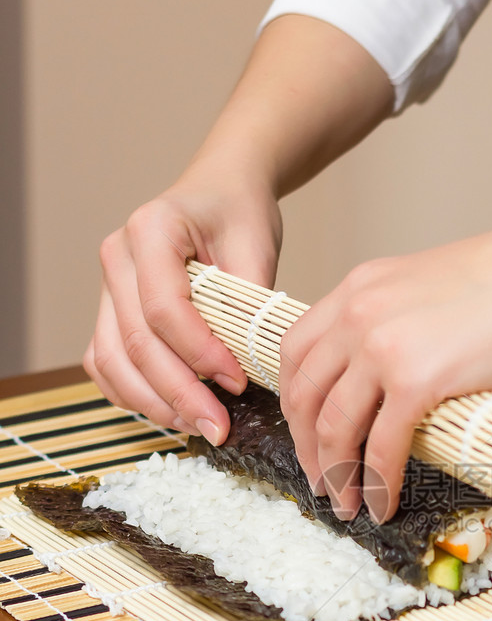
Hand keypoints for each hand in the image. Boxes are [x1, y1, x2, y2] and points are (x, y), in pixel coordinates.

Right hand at [85, 171, 282, 442]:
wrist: (220, 193)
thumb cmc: (238, 214)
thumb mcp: (257, 245)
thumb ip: (249, 301)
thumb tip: (250, 365)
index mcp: (151, 229)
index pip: (165, 307)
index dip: (200, 354)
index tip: (238, 382)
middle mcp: (117, 257)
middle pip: (135, 342)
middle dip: (180, 394)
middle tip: (219, 428)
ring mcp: (106, 286)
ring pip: (111, 360)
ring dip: (153, 403)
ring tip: (198, 426)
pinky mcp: (109, 311)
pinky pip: (104, 363)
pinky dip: (132, 395)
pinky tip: (171, 413)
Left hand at [280, 215, 491, 523]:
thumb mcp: (428, 290)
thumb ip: (396, 326)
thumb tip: (392, 385)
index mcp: (359, 288)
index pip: (295, 351)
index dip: (293, 403)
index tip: (304, 434)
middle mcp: (359, 314)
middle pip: (304, 395)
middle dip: (307, 449)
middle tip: (321, 482)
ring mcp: (384, 346)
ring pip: (334, 426)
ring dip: (336, 475)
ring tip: (348, 504)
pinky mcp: (418, 380)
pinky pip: (383, 446)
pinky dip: (378, 484)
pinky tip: (383, 503)